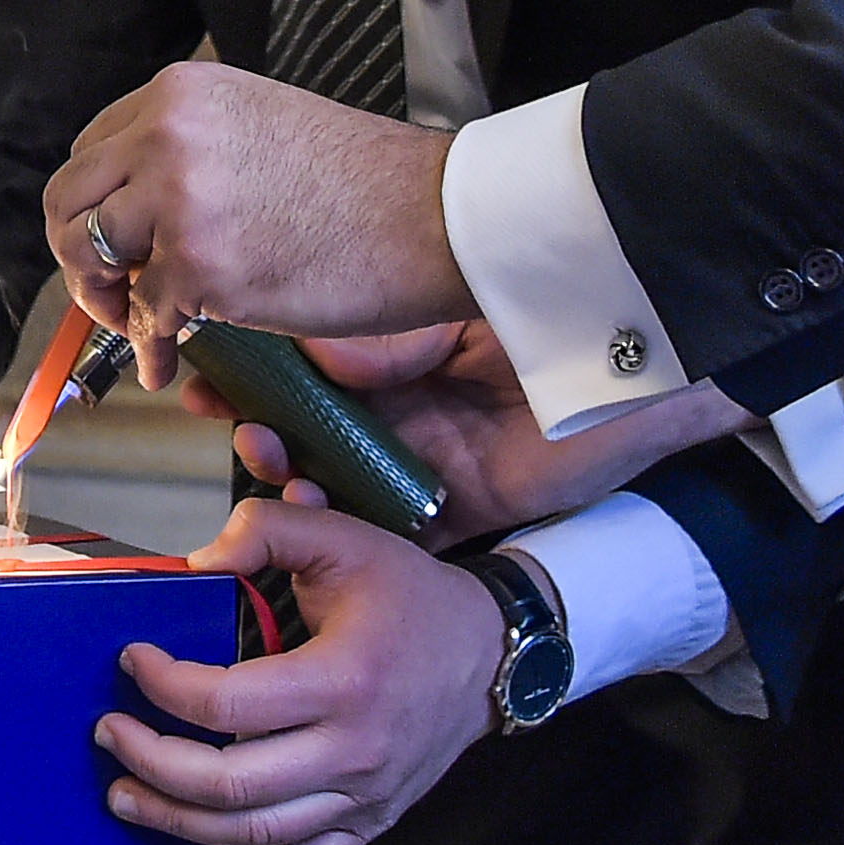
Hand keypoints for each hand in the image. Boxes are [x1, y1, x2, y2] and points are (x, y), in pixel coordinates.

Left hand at [42, 61, 471, 381]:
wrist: (433, 216)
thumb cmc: (367, 183)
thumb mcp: (262, 126)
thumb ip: (195, 152)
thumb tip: (144, 211)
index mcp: (181, 94)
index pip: (94, 149)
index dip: (96, 205)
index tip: (112, 241)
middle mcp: (166, 134)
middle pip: (70, 200)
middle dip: (79, 254)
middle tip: (110, 292)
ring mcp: (178, 199)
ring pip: (88, 254)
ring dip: (102, 300)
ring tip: (137, 325)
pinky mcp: (200, 266)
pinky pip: (144, 317)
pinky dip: (149, 348)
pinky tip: (166, 362)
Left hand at [98, 490, 502, 844]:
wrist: (494, 654)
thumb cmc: (414, 598)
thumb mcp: (347, 539)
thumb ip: (268, 530)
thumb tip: (198, 561)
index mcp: (342, 679)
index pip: (227, 701)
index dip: (164, 685)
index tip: (133, 661)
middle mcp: (352, 750)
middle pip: (229, 784)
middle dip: (152, 763)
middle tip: (110, 735)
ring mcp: (362, 797)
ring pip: (254, 835)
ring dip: (177, 823)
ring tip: (126, 795)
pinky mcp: (369, 824)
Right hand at [209, 322, 747, 540]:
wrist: (632, 370)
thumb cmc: (549, 316)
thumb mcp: (450, 309)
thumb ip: (386, 336)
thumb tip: (315, 353)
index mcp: (393, 358)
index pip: (302, 372)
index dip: (254, 377)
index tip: (211, 377)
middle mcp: (401, 412)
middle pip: (308, 433)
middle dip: (260, 433)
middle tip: (235, 426)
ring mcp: (423, 464)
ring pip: (335, 487)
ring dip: (291, 483)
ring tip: (274, 468)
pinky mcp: (454, 512)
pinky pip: (388, 534)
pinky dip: (345, 530)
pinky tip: (316, 509)